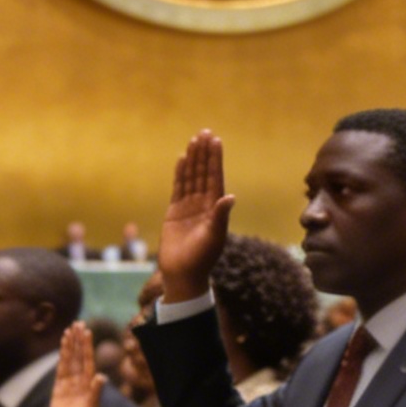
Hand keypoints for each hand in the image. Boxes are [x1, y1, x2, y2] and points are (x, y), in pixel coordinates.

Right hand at [49, 322, 103, 406]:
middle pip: (78, 356)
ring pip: (69, 361)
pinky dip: (61, 359)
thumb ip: (95, 392)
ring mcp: (69, 384)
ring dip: (69, 346)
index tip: (86, 330)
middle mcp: (80, 381)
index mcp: (89, 384)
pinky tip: (63, 348)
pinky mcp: (59, 389)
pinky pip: (60, 370)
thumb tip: (102, 377)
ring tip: (69, 331)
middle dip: (78, 341)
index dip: (86, 345)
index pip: (87, 360)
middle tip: (78, 323)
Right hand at [159, 131, 234, 303]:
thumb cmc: (202, 258)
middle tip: (204, 132)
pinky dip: (180, 174)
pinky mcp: (175, 213)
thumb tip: (230, 196)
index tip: (215, 141)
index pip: (215, 178)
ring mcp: (189, 208)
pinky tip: (181, 159)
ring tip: (194, 141)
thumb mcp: (214, 236)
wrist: (183, 274)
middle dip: (204, 154)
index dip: (215, 160)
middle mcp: (204, 205)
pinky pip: (178, 188)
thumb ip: (220, 215)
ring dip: (193, 160)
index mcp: (216, 209)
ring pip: (191, 178)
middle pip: (203, 173)